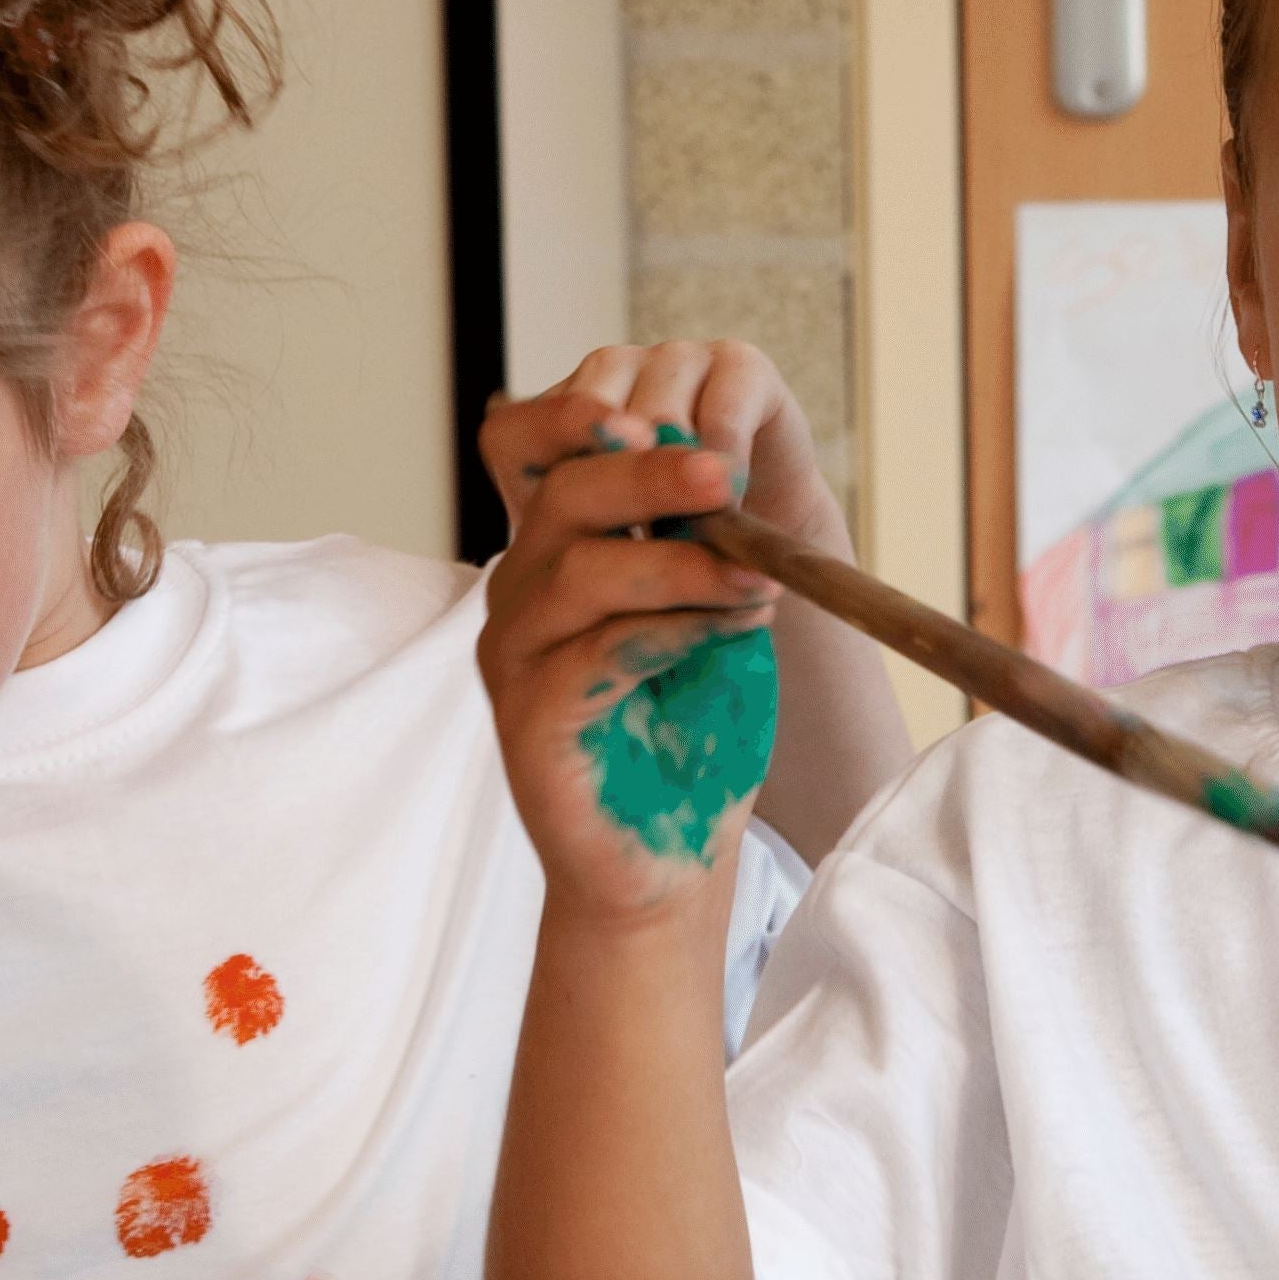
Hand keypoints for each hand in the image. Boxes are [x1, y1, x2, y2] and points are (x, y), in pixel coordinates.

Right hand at [475, 343, 807, 921]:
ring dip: (686, 562)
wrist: (665, 864)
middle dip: (652, 478)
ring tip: (762, 577)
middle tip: (727, 475)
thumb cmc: (688, 737)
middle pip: (565, 495)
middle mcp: (520, 594)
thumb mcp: (708, 616)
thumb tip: (720, 468)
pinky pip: (598, 648)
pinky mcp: (528, 718)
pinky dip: (676, 628)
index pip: (535, 452)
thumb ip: (699, 546)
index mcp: (555, 553)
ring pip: (584, 568)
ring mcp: (516, 656)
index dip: (580, 415)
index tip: (662, 417)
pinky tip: (732, 626)